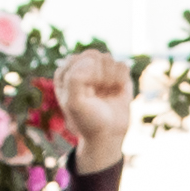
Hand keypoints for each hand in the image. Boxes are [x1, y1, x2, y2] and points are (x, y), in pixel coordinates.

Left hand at [48, 45, 134, 175]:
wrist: (108, 135)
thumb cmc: (87, 120)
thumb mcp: (74, 103)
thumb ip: (75, 78)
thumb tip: (91, 59)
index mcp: (66, 73)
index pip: (79, 60)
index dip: (87, 77)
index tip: (87, 94)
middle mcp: (82, 68)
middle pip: (95, 56)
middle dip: (99, 76)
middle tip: (97, 94)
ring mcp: (100, 70)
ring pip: (109, 59)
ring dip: (111, 80)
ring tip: (106, 94)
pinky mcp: (116, 74)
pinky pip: (123, 65)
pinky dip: (122, 81)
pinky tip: (116, 92)